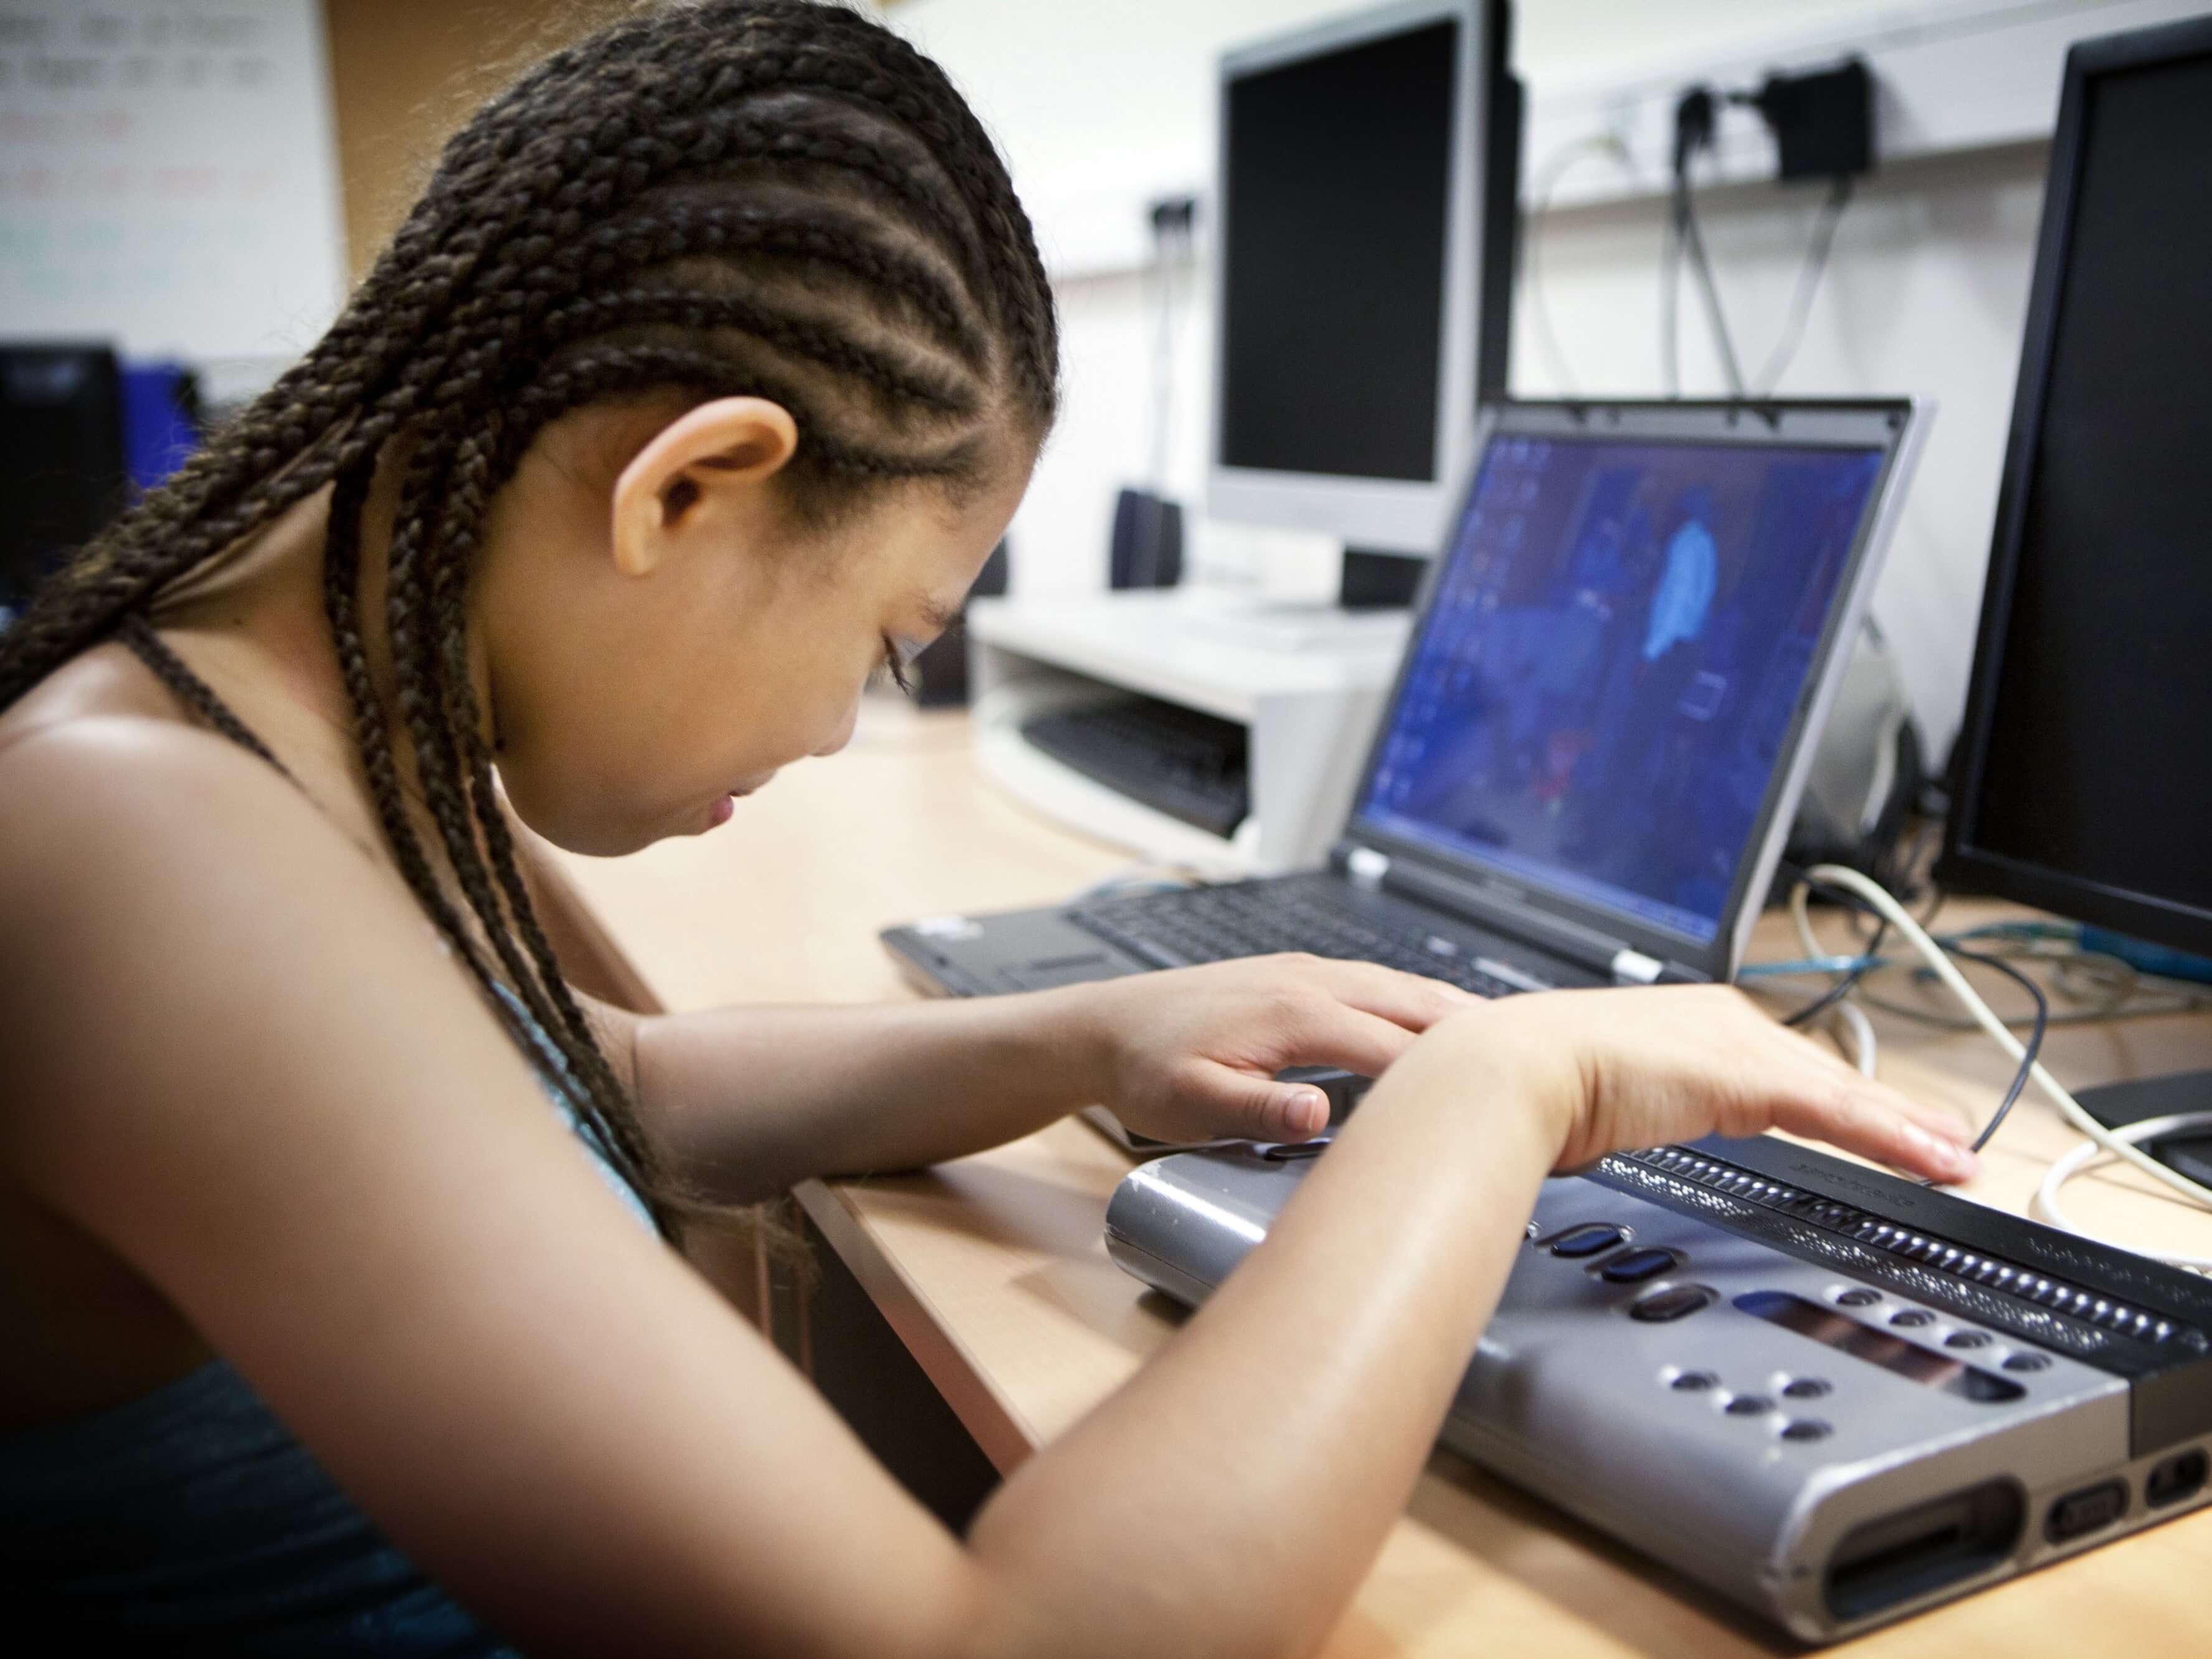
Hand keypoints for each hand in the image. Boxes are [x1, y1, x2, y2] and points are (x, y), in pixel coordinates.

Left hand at [1063, 954, 1473, 1145]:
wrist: (1103, 1027)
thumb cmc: (1145, 1068)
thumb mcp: (1192, 1104)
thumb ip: (1260, 1109)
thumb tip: (1321, 1114)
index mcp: (1296, 1011)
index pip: (1395, 1047)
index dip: (1450, 1077)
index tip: (1504, 1099)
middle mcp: (1311, 980)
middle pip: (1413, 1002)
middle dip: (1475, 1030)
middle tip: (1542, 1056)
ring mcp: (1306, 971)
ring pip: (1400, 986)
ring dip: (1453, 1010)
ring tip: (1511, 1037)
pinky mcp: (1298, 975)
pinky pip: (1377, 983)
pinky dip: (1419, 1001)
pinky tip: (1437, 1020)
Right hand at [1385, 984, 1978, 1183]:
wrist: (1510, 1069)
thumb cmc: (1527, 1084)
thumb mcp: (1592, 1096)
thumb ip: (1615, 1106)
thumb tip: (1594, 1129)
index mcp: (1686, 1022)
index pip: (1780, 1067)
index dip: (1835, 1099)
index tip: (1874, 1124)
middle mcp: (1722, 1023)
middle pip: (1825, 1075)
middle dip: (1889, 1114)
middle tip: (1944, 1142)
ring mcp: (1738, 1048)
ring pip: (1845, 1095)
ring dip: (1908, 1131)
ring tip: (1958, 1160)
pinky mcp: (1750, 1079)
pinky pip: (1840, 1115)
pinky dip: (1896, 1141)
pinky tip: (1937, 1163)